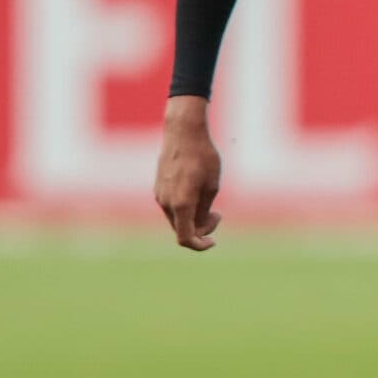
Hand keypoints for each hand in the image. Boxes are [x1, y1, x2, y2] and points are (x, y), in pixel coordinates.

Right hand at [155, 97, 224, 250]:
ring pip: (177, 218)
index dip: (199, 245)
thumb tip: (198, 226)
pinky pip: (172, 207)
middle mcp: (166, 202)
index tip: (213, 242)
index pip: (185, 238)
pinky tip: (198, 195)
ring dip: (193, 218)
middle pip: (182, 229)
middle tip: (218, 215)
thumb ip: (204, 210)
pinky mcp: (158, 187)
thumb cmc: (203, 156)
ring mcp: (159, 195)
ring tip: (212, 206)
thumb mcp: (212, 185)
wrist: (183, 132)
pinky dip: (185, 209)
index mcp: (181, 203)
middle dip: (200, 229)